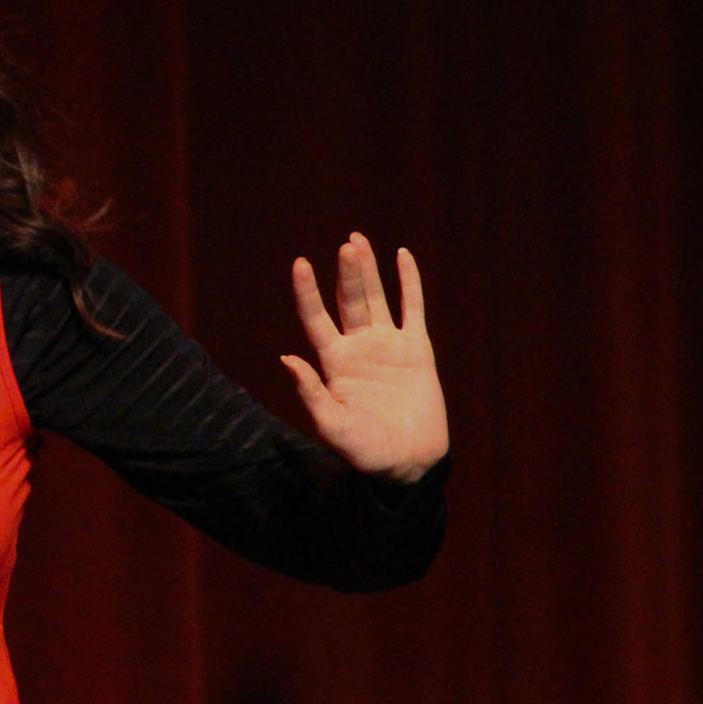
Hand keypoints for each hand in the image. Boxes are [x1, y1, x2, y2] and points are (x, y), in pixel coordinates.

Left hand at [281, 233, 448, 482]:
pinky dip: (409, 282)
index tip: (300, 263)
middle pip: (349, 300)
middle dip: (347, 273)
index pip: (316, 318)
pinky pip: (413, 308)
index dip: (307, 291)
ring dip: (368, 270)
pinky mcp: (416, 350)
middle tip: (348, 244)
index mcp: (334, 362)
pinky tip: (403, 256)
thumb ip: (310, 391)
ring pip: (376, 298)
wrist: (408, 462)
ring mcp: (388, 345)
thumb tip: (286, 358)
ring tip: (357, 240)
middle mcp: (358, 347)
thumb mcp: (331, 424)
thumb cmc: (365, 450)